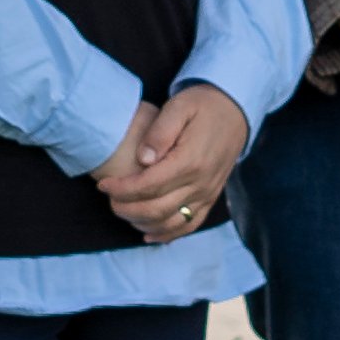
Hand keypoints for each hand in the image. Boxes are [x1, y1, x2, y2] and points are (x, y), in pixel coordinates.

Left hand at [93, 83, 248, 238]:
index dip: (122, 189)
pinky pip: (189, 225)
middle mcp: (201, 182)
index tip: (104, 184)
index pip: (149, 185)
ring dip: (142, 222)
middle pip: (156, 209)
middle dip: (126, 208)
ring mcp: (207, 194)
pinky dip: (167, 234)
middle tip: (109, 198)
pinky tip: (148, 232)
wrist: (235, 111)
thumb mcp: (179, 106)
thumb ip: (159, 132)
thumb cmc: (202, 106)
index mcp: (190, 161)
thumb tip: (142, 159)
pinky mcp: (210, 198)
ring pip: (170, 223)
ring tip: (123, 210)